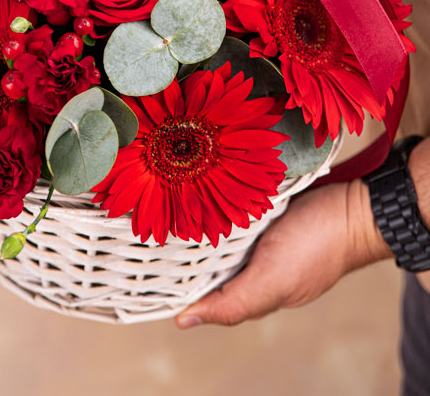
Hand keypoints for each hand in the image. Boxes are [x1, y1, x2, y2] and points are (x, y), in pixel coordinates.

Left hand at [175, 179, 389, 327]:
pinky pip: (237, 208)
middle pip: (210, 259)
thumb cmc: (318, 246)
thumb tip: (184, 322)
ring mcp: (262, 235)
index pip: (206, 289)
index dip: (180, 282)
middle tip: (160, 229)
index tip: (153, 268)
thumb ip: (233, 304)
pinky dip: (223, 201)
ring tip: (178, 205)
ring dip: (203, 219)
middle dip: (187, 247)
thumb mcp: (273, 280)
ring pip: (220, 232)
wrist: (356, 205)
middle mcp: (255, 262)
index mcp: (254, 286)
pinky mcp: (267, 208)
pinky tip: (207, 190)